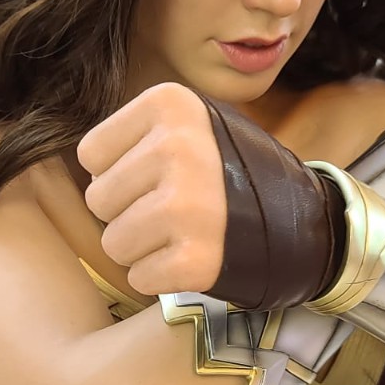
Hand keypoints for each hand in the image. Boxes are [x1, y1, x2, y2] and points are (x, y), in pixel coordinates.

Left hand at [78, 83, 225, 295]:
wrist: (306, 221)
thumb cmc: (234, 173)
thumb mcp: (193, 124)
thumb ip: (139, 133)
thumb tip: (78, 161)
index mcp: (170, 105)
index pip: (91, 154)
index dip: (119, 174)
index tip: (157, 178)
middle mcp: (177, 149)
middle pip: (98, 199)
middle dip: (126, 214)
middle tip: (171, 212)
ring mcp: (188, 205)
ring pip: (114, 243)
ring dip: (142, 249)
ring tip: (182, 235)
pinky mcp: (197, 258)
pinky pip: (140, 278)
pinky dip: (161, 279)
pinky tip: (192, 260)